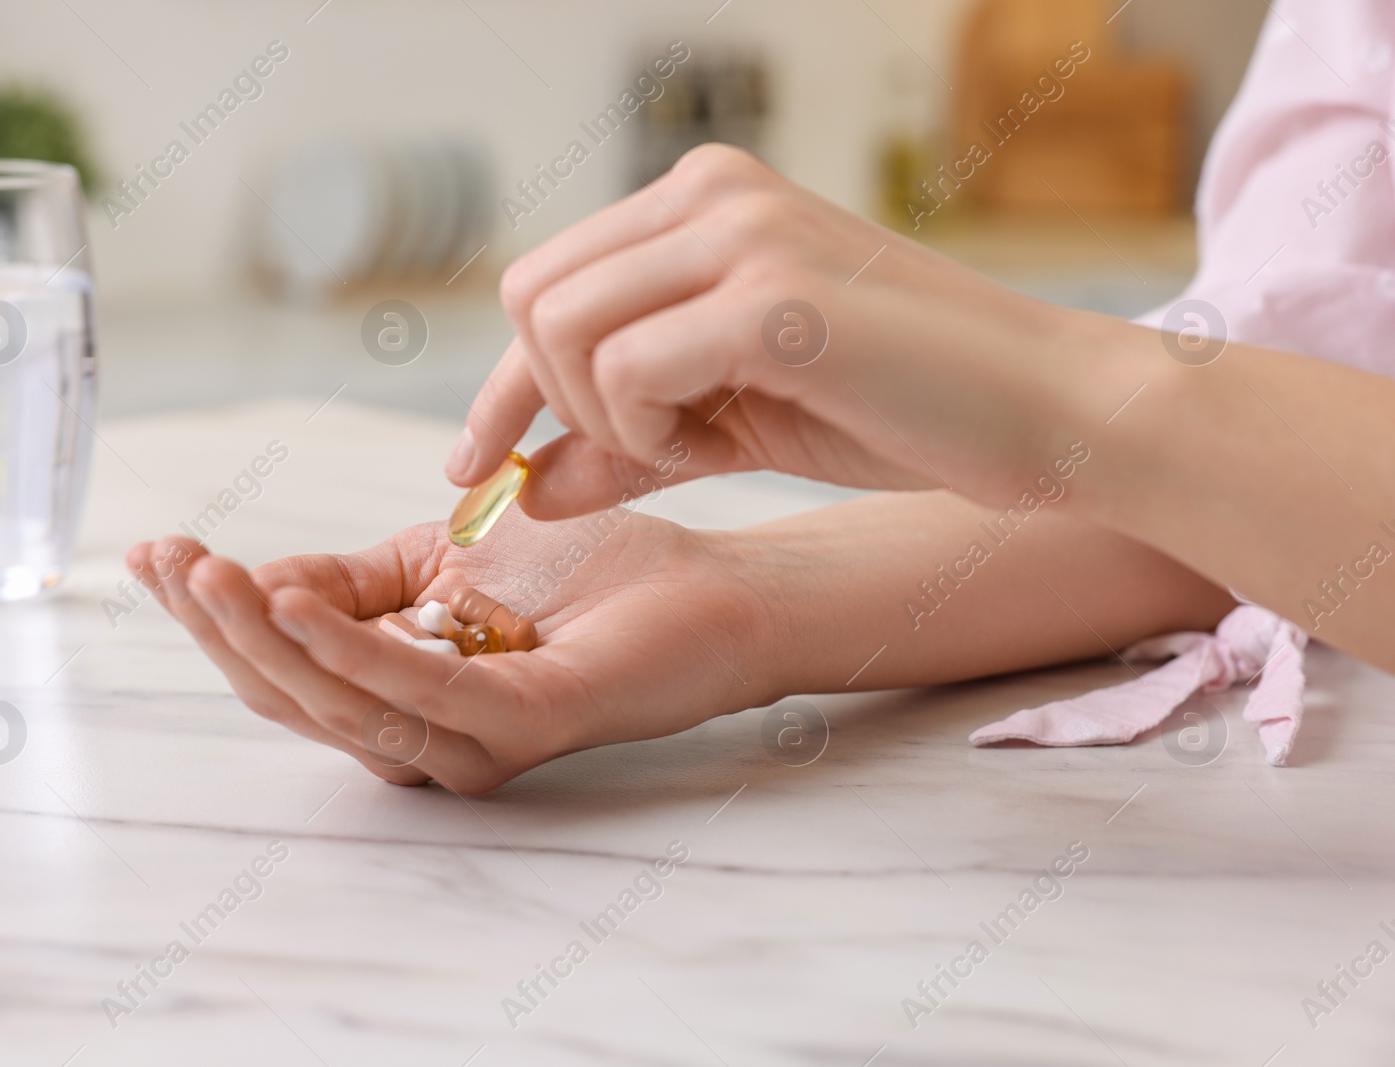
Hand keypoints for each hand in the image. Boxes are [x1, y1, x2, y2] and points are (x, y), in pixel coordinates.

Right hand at [125, 509, 777, 792]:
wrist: (701, 586)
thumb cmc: (583, 570)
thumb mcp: (439, 554)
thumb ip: (351, 579)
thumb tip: (261, 581)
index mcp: (397, 692)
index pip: (282, 664)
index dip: (211, 614)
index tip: (152, 554)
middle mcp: (421, 733)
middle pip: (291, 695)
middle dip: (219, 630)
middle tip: (170, 562)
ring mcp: (465, 741)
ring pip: (335, 701)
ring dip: (263, 639)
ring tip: (209, 574)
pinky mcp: (511, 728)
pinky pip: (409, 693)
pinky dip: (344, 648)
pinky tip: (289, 602)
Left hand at [448, 144, 1105, 518]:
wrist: (1043, 413)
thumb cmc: (899, 407)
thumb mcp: (734, 420)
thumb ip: (626, 441)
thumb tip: (521, 485)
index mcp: (702, 198)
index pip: (545, 282)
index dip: (503, 387)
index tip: (478, 467)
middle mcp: (711, 192)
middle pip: (534, 300)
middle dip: (556, 405)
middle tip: (647, 453)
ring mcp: (741, 233)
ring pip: (565, 330)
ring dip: (605, 419)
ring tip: (701, 443)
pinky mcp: (770, 295)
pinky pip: (626, 373)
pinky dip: (646, 434)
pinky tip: (720, 444)